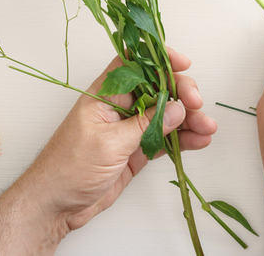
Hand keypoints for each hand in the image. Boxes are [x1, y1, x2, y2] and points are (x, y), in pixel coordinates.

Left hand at [0, 49, 216, 254]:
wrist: (55, 205)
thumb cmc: (69, 167)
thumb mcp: (110, 143)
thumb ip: (147, 124)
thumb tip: (178, 108)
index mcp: (106, 95)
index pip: (135, 64)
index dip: (159, 58)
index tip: (183, 63)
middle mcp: (120, 107)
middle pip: (157, 88)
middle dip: (181, 93)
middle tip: (197, 103)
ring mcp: (130, 129)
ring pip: (166, 115)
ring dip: (188, 119)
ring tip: (208, 127)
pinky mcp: (136, 150)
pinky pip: (164, 138)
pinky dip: (183, 139)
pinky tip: (199, 140)